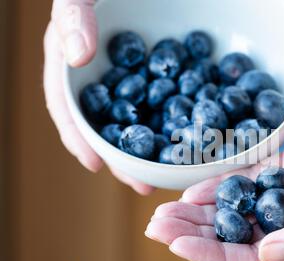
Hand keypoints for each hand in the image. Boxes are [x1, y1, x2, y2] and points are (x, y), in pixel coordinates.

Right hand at [43, 0, 152, 194]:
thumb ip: (73, 18)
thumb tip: (78, 57)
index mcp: (73, 62)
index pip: (68, 106)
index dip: (79, 138)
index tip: (95, 165)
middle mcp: (101, 76)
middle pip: (104, 125)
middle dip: (121, 159)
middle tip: (141, 186)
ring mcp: (129, 77)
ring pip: (133, 120)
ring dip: (147, 152)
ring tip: (163, 177)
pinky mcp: (156, 72)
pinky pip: (161, 102)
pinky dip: (170, 124)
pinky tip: (183, 142)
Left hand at [146, 56, 283, 260]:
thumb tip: (266, 255)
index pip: (257, 259)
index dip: (214, 255)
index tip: (177, 245)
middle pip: (241, 236)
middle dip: (198, 234)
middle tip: (157, 226)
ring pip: (241, 209)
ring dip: (205, 211)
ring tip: (167, 211)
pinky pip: (252, 177)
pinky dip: (224, 183)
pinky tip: (197, 187)